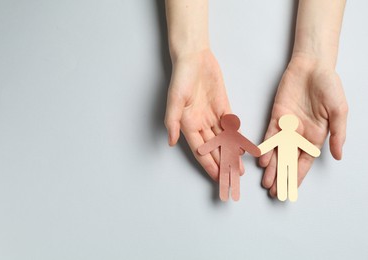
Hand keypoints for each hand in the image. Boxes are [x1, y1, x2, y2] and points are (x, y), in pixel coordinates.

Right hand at [164, 49, 243, 180]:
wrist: (194, 57)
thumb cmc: (181, 77)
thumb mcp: (174, 99)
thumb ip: (173, 121)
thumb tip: (170, 142)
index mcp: (187, 125)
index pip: (200, 150)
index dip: (208, 165)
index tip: (217, 178)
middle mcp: (200, 124)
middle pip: (213, 149)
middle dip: (222, 164)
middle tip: (232, 178)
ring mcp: (212, 117)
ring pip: (223, 141)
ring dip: (231, 155)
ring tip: (239, 169)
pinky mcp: (223, 108)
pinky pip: (230, 127)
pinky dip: (237, 138)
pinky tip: (243, 148)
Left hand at [259, 56, 347, 196]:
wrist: (313, 66)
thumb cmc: (329, 87)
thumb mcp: (339, 112)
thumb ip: (338, 134)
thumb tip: (339, 156)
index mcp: (316, 136)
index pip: (305, 162)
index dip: (298, 177)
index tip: (291, 191)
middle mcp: (300, 134)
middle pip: (289, 160)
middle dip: (281, 176)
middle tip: (273, 192)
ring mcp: (287, 126)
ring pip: (277, 151)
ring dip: (272, 166)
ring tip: (266, 181)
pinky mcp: (276, 116)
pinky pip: (270, 135)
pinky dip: (266, 147)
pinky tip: (262, 159)